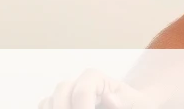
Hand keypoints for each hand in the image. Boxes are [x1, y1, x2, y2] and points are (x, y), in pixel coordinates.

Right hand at [40, 70, 157, 108]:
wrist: (130, 105)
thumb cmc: (135, 105)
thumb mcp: (138, 103)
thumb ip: (125, 102)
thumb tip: (109, 98)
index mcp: (97, 77)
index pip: (83, 90)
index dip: (83, 108)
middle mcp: (78, 82)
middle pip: (61, 90)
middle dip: (65, 108)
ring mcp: (67, 94)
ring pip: (49, 100)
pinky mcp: (60, 104)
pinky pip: (45, 106)